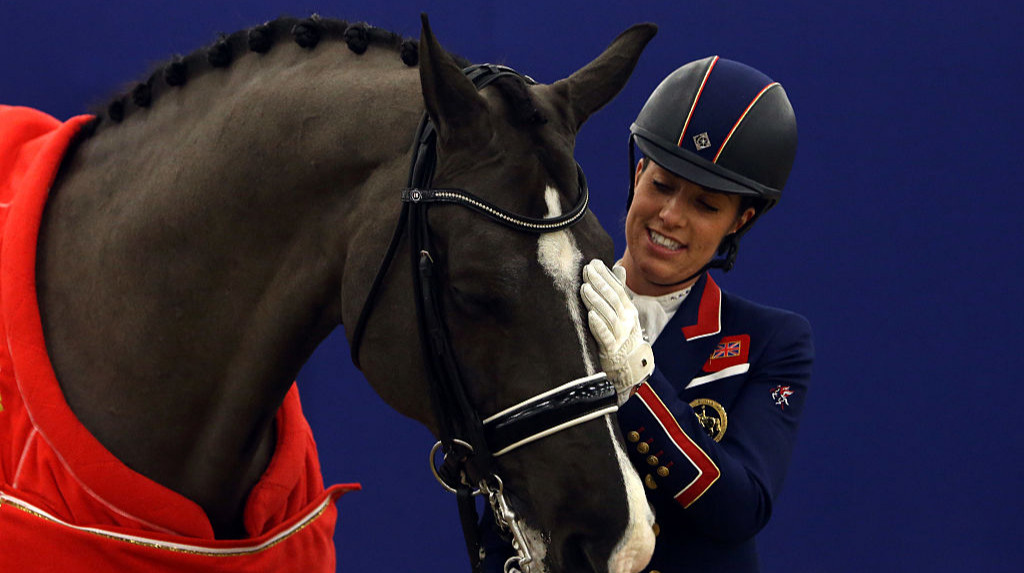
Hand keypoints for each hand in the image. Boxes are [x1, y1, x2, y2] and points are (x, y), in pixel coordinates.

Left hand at [580, 259, 653, 403]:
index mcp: (628, 310)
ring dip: (596, 301)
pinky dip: (598, 326)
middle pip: (613, 300)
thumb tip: (618, 267)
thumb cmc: (621, 334)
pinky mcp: (611, 349)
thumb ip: (619, 290)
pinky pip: (605, 337)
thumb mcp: (622, 312)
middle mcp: (626, 321)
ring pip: (608, 316)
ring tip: (584, 288)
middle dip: (599, 284)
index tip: (593, 264)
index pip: (617, 290)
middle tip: (587, 271)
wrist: (628, 365)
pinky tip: (590, 316)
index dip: (605, 276)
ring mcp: (620, 336)